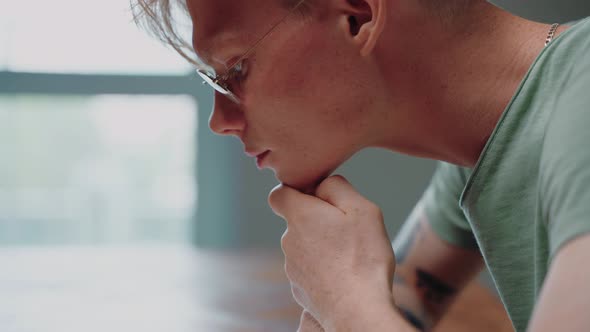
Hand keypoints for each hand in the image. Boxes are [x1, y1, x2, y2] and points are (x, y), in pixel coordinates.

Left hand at [268, 175, 396, 328]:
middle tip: (347, 231)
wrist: (358, 310)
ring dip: (321, 247)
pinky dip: (323, 270)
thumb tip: (322, 184)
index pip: (278, 194)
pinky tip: (344, 277)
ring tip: (350, 257)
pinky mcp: (299, 289)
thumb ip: (337, 187)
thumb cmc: (363, 257)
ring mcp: (292, 267)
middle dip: (317, 221)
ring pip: (304, 247)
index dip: (296, 192)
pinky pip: (309, 270)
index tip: (318, 198)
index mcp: (300, 216)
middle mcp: (288, 240)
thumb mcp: (362, 208)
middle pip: (297, 221)